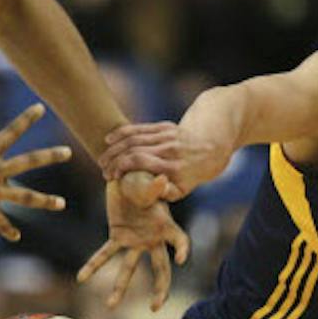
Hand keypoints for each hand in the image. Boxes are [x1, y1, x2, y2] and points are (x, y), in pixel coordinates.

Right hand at [0, 105, 69, 242]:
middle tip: (69, 151)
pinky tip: (16, 237)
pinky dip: (8, 230)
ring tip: (61, 204)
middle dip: (50, 156)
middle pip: (28, 161)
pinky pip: (0, 223)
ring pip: (25, 196)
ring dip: (44, 201)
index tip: (41, 108)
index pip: (11, 132)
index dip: (26, 119)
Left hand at [78, 180, 189, 308]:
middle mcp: (153, 238)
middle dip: (159, 288)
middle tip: (154, 307)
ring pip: (129, 268)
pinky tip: (81, 278)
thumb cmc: (142, 176)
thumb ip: (152, 187)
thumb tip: (162, 182)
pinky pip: (104, 254)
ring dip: (120, 288)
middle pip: (160, 268)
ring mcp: (135, 240)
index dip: (182, 249)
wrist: (126, 174)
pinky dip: (93, 265)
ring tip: (110, 306)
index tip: (181, 259)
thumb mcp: (147, 181)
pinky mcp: (118, 236)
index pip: (180, 240)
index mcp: (166, 225)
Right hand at [103, 120, 234, 201]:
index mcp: (173, 167)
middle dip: (113, 159)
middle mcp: (169, 149)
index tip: (111, 177)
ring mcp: (167, 136)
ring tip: (103, 159)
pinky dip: (122, 133)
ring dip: (114, 148)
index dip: (120, 167)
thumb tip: (153, 191)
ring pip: (133, 138)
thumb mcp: (186, 188)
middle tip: (103, 170)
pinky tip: (109, 139)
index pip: (139, 162)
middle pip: (132, 150)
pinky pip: (139, 128)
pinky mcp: (166, 126)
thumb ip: (168, 192)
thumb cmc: (195, 172)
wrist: (214, 145)